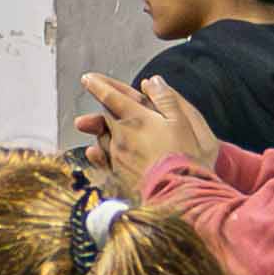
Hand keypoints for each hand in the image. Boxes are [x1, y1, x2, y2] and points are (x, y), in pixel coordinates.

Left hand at [77, 70, 218, 187]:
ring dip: (104, 130)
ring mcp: (117, 157)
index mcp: (138, 119)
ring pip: (102, 137)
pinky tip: (94, 151)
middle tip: (100, 101)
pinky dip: (99, 152)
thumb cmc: (187, 157)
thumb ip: (166, 99)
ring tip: (110, 128)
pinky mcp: (117, 176)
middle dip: (103, 107)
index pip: (112, 96)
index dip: (99, 85)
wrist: (180, 196)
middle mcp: (121, 136)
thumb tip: (151, 81)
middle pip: (105, 116)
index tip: (87, 78)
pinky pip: (102, 160)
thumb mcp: (184, 122)